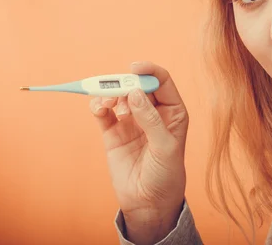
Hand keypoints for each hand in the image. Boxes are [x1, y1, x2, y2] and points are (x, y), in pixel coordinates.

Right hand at [89, 61, 188, 243]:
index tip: (134, 67)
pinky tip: (98, 108)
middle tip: (114, 88)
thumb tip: (135, 92)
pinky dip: (98, 105)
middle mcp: (152, 111)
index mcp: (172, 111)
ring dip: (110, 94)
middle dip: (124, 82)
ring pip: (118, 95)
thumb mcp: (165, 147)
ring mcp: (132, 120)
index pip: (161, 81)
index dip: (148, 70)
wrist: (148, 203)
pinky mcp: (113, 131)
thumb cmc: (166, 175)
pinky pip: (103, 111)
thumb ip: (151, 119)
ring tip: (107, 104)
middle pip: (136, 84)